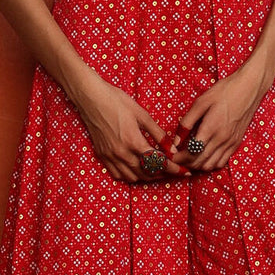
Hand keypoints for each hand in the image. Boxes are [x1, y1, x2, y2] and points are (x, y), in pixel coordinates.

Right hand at [76, 77, 190, 183]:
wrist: (91, 97)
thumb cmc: (117, 101)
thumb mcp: (142, 114)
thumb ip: (158, 134)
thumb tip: (172, 148)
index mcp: (133, 141)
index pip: (158, 162)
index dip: (173, 168)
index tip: (183, 171)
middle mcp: (121, 153)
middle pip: (146, 173)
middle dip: (162, 173)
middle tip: (172, 170)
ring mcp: (110, 156)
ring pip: (132, 177)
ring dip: (146, 176)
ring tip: (156, 170)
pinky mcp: (102, 155)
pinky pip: (118, 174)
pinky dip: (130, 175)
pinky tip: (136, 169)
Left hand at [170, 65, 266, 173]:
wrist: (249, 88)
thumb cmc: (224, 91)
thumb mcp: (201, 102)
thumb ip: (187, 122)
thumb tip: (176, 140)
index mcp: (211, 128)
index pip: (191, 153)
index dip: (179, 157)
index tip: (172, 155)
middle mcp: (221, 139)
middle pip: (200, 162)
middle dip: (186, 163)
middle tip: (177, 157)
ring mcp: (230, 143)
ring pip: (211, 165)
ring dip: (198, 165)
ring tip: (189, 157)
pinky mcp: (237, 143)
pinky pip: (222, 162)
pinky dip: (211, 163)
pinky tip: (205, 155)